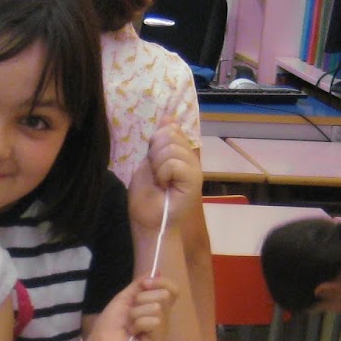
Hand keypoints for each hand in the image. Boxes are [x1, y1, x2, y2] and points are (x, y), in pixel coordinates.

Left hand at [85, 276, 178, 340]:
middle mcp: (162, 318)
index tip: (144, 284)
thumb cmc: (109, 324)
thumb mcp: (123, 298)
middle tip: (130, 314)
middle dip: (142, 300)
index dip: (161, 283)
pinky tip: (132, 333)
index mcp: (156, 307)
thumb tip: (156, 270)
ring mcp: (162, 331)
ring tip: (129, 326)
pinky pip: (155, 322)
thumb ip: (139, 284)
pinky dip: (139, 324)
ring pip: (157, 308)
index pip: (172, 290)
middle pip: (165, 295)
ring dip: (136, 314)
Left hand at [128, 119, 203, 244]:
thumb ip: (158, 143)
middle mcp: (190, 158)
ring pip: (171, 147)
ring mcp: (194, 168)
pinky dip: (162, 173)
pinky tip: (164, 185)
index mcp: (180, 153)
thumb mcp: (148, 164)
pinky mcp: (195, 179)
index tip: (152, 160)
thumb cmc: (146, 198)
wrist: (148, 222)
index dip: (155, 141)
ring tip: (160, 181)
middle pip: (170, 134)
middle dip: (154, 153)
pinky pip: (174, 162)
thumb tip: (168, 118)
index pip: (171, 129)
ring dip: (157, 166)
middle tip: (156, 174)